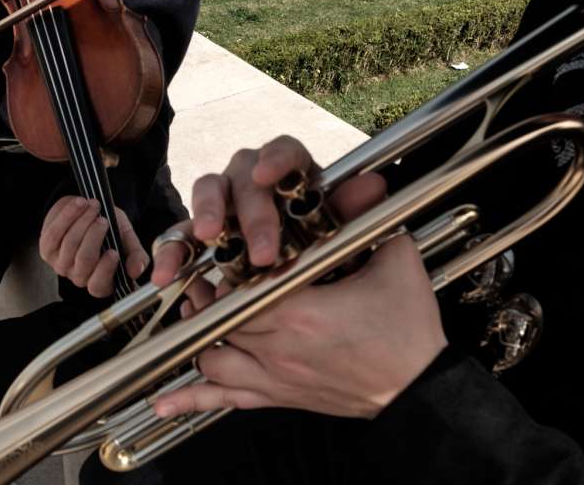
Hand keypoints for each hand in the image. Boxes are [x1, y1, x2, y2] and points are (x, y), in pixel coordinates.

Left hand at [40, 197, 148, 297]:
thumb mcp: (126, 239)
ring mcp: (61, 265)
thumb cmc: (110, 228)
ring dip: (82, 221)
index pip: (98, 286)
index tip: (113, 251)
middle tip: (103, 220)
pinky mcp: (46, 250)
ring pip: (69, 245)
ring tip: (94, 206)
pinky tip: (79, 204)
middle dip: (94, 237)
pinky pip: (53, 234)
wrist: (88, 211)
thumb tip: (136, 270)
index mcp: (101, 281)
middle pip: (84, 261)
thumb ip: (135, 254)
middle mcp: (79, 277)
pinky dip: (67, 216)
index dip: (105, 270)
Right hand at [152, 135, 385, 286]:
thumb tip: (373, 186)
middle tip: (263, 252)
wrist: (306, 278)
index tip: (268, 175)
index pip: (285, 150)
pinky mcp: (201, 232)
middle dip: (252, 213)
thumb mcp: (341, 231)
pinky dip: (173, 252)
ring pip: (208, 189)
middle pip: (244, 175)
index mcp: (292, 171)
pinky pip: (182, 234)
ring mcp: (225, 202)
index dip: (276, 159)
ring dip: (206, 212)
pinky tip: (167, 274)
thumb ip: (351, 210)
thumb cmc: (321, 244)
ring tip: (210, 237)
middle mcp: (254, 179)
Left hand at [154, 235, 446, 419]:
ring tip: (197, 312)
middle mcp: (278, 346)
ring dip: (199, 333)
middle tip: (212, 274)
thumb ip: (370, 222)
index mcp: (301, 310)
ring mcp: (275, 377)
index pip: (240, 282)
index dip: (227, 266)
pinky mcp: (279, 397)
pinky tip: (164, 401)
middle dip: (211, 293)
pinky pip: (225, 400)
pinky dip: (192, 399)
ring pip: (211, 355)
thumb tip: (369, 182)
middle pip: (218, 314)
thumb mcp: (394, 264)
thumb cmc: (409, 330)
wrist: (420, 387)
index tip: (227, 251)